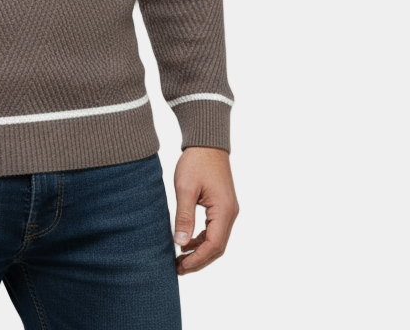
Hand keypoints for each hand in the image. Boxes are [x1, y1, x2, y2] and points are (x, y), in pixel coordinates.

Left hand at [171, 146, 237, 274]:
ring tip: (180, 259)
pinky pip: (214, 229)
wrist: (207, 142)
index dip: (197, 259)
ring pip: (217, 240)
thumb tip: (180, 242)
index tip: (180, 266)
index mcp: (224, 211)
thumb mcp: (185, 188)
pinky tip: (187, 242)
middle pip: (217, 247)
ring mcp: (228, 210)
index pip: (213, 245)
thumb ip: (184, 216)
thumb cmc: (196, 162)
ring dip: (200, 251)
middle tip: (178, 268)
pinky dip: (202, 239)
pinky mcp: (222, 206)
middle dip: (199, 260)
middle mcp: (230, 213)